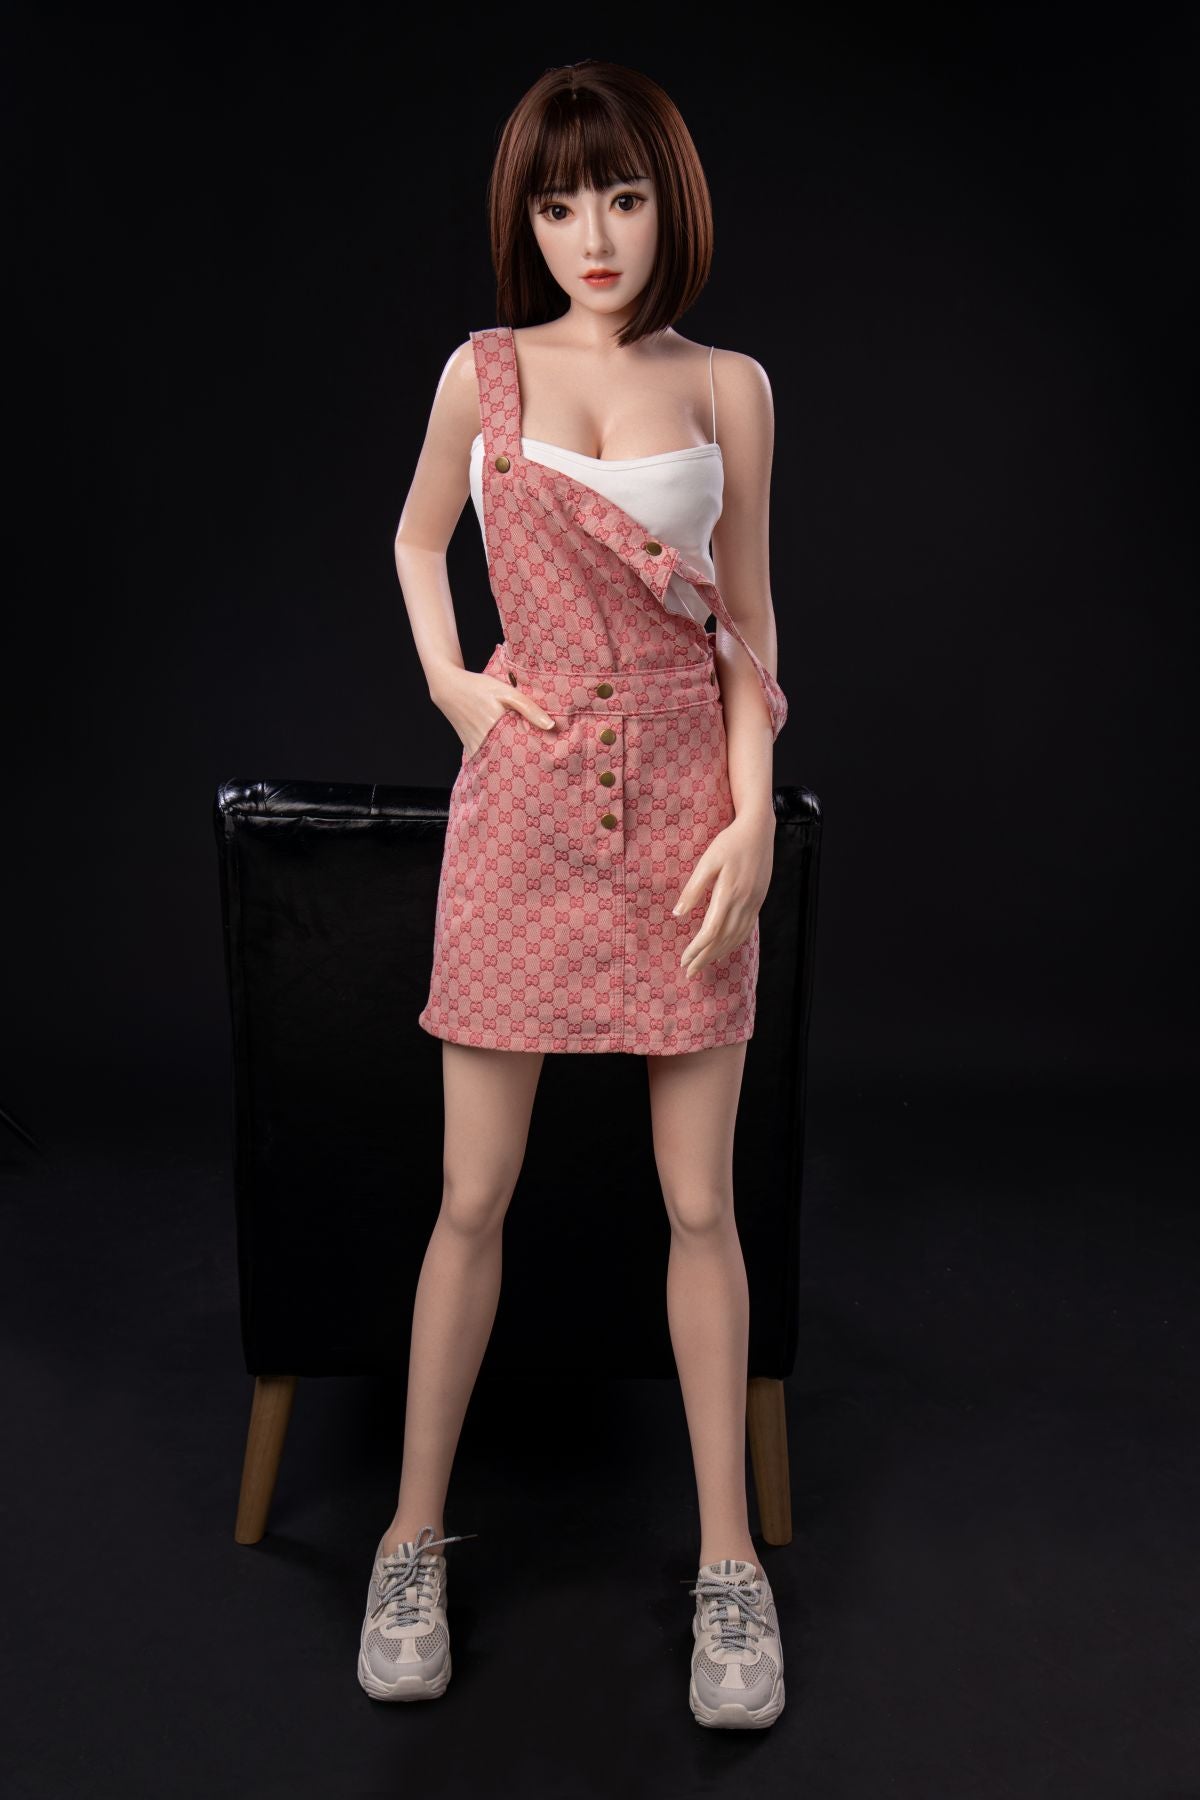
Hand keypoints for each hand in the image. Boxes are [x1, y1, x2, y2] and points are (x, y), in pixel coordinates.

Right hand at [436, 669, 556, 757]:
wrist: (449, 688)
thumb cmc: (479, 687)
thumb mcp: (506, 692)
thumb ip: (528, 708)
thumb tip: (550, 726)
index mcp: (497, 728)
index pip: (521, 749)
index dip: (534, 754)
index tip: (546, 758)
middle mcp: (485, 741)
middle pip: (510, 759)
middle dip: (524, 761)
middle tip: (540, 764)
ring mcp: (476, 747)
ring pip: (497, 760)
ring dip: (509, 762)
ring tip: (525, 763)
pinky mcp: (470, 748)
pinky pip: (486, 758)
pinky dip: (496, 759)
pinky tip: (505, 757)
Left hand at [671, 813, 774, 978]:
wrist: (759, 830)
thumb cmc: (729, 842)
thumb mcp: (707, 861)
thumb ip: (693, 889)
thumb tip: (677, 914)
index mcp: (728, 894)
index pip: (711, 932)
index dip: (697, 949)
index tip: (684, 960)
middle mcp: (743, 903)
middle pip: (723, 940)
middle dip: (705, 958)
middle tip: (689, 973)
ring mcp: (753, 903)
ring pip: (736, 937)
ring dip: (719, 954)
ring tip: (704, 966)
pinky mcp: (758, 900)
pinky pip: (746, 929)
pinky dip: (734, 943)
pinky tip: (726, 949)